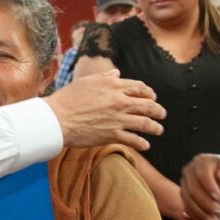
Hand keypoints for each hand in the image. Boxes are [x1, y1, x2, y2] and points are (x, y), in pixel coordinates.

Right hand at [45, 70, 165, 151]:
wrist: (57, 119)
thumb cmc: (67, 99)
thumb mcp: (86, 82)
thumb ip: (104, 77)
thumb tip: (117, 74)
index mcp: (113, 86)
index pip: (139, 88)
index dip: (148, 93)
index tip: (152, 97)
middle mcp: (119, 101)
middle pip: (147, 105)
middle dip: (158, 110)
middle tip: (162, 114)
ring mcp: (118, 119)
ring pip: (145, 123)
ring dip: (155, 127)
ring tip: (158, 130)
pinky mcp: (113, 135)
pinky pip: (134, 140)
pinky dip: (142, 143)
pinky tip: (146, 145)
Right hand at [180, 154, 219, 219]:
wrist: (214, 172)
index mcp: (201, 162)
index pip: (203, 175)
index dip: (210, 187)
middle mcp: (189, 171)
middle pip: (194, 190)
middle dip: (207, 203)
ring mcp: (184, 183)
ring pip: (188, 201)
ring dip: (201, 213)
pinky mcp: (183, 194)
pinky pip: (186, 207)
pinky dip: (196, 216)